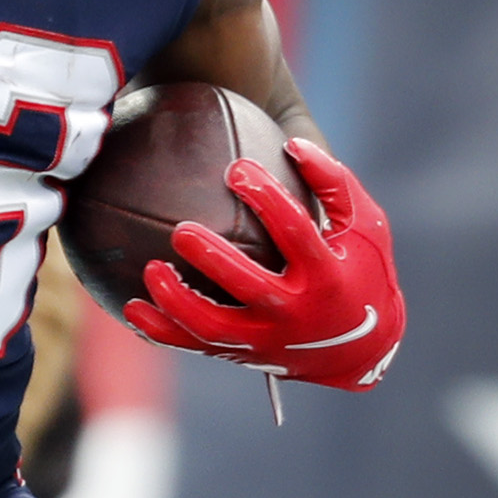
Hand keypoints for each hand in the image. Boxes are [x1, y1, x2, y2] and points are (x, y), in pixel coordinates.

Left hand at [122, 140, 406, 390]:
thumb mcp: (366, 225)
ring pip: (213, 326)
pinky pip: (194, 345)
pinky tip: (131, 307)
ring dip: (177, 301)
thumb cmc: (363, 269)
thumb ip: (334, 182)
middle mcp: (295, 311)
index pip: (295, 233)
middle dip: (213, 258)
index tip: (236, 168)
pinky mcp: (244, 354)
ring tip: (151, 269)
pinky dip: (160, 331)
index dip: (267, 199)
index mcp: (326, 275)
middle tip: (181, 230)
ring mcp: (267, 338)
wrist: (362, 347)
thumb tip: (292, 143)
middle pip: (248, 286)